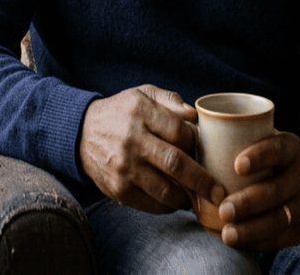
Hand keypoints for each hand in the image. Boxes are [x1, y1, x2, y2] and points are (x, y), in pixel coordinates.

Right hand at [79, 85, 223, 213]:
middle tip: (219, 192)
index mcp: (140, 112)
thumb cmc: (120, 113)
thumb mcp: (142, 94)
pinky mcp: (118, 190)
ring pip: (166, 190)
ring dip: (187, 197)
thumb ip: (171, 101)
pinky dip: (168, 206)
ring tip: (196, 197)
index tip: (200, 146)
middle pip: (175, 164)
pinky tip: (174, 199)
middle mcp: (131, 140)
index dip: (195, 142)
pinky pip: (151, 204)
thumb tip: (196, 117)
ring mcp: (123, 167)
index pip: (180, 132)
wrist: (81, 133)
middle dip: (203, 181)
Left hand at [218, 133, 299, 251]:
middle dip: (249, 203)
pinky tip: (237, 243)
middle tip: (223, 210)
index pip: (277, 150)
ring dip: (252, 229)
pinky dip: (258, 243)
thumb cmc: (273, 156)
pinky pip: (281, 239)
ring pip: (279, 220)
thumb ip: (237, 134)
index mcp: (291, 149)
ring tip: (227, 234)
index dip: (259, 157)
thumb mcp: (266, 138)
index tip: (237, 165)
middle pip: (276, 191)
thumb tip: (191, 128)